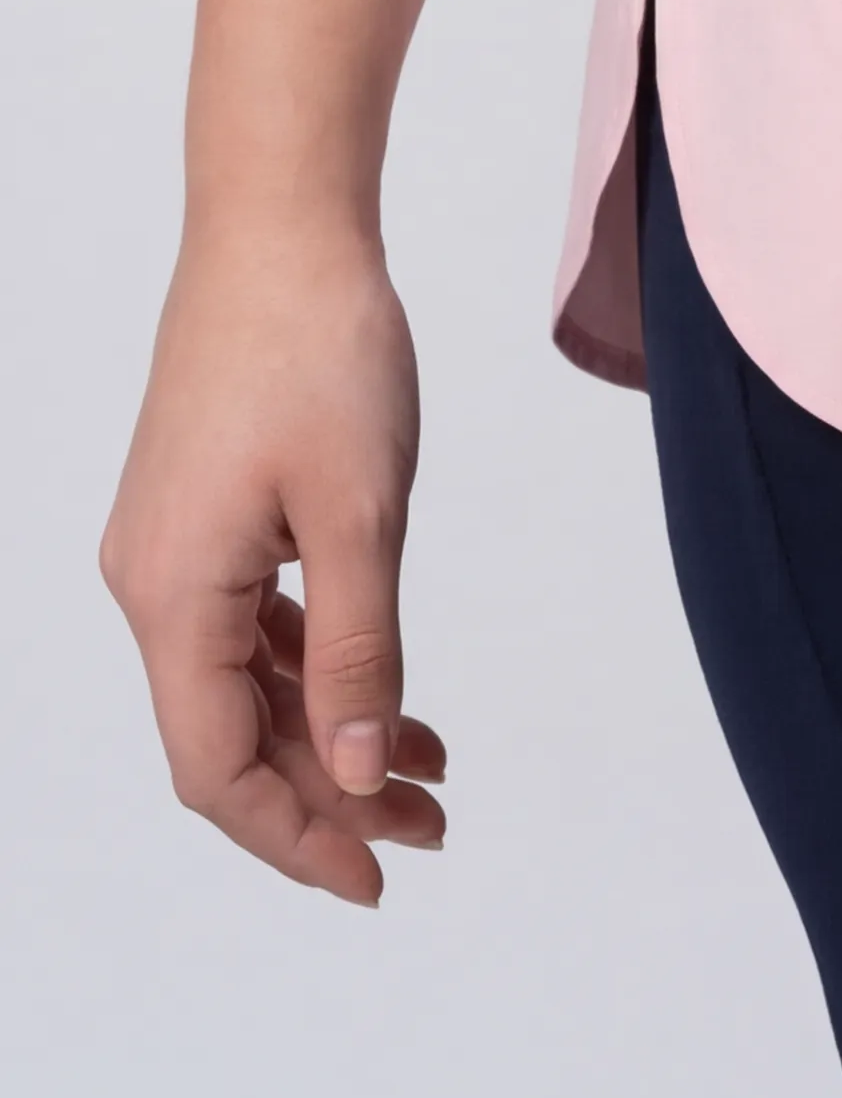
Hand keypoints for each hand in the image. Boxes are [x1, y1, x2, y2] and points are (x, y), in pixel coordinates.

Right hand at [101, 213, 446, 901]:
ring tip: (432, 767)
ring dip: (331, 729)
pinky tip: (390, 688)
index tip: (377, 876)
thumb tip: (353, 771)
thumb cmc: (319, 345)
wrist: (281, 222)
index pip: (217, 768)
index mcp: (174, 595)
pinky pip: (253, 623)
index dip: (294, 836)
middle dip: (329, 792)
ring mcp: (174, 546)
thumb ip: (358, 648)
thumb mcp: (362, 509)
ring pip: (246, 682)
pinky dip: (319, 663)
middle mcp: (154, 582)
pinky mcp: (204, 511)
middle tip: (433, 827)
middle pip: (231, 735)